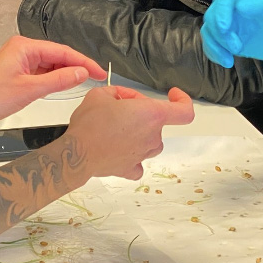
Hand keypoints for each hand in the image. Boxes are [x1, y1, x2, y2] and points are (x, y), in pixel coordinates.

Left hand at [0, 36, 105, 127]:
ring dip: (65, 73)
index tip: (99, 72)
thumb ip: (58, 80)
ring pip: (49, 65)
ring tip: (84, 83)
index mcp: (24, 46)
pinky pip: (40, 73)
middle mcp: (21, 49)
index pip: (62, 51)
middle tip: (96, 78)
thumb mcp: (29, 90)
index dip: (83, 62)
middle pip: (57, 55)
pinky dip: (52, 79)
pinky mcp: (15, 73)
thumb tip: (81, 72)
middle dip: (76, 66)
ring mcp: (18, 61)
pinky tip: (63, 86)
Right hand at [66, 86, 194, 179]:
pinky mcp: (131, 168)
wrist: (77, 153)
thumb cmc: (91, 123)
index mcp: (152, 115)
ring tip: (113, 127)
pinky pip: (138, 161)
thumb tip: (120, 99)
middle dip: (141, 112)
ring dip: (137, 132)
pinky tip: (119, 149)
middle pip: (157, 123)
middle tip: (118, 107)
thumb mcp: (101, 94)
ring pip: (149, 141)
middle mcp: (153, 137)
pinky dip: (132, 155)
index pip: (184, 111)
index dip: (182, 100)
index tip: (173, 94)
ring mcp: (143, 155)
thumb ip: (118, 93)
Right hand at [200, 0, 262, 70]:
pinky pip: (213, 45)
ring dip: (215, 46)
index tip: (225, 28)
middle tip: (237, 48)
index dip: (221, 13)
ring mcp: (231, 24)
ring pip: (209, 32)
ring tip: (230, 61)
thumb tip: (240, 6)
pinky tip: (226, 62)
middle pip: (213, 16)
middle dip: (220, 33)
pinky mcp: (230, 40)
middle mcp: (233, 7)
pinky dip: (214, 54)